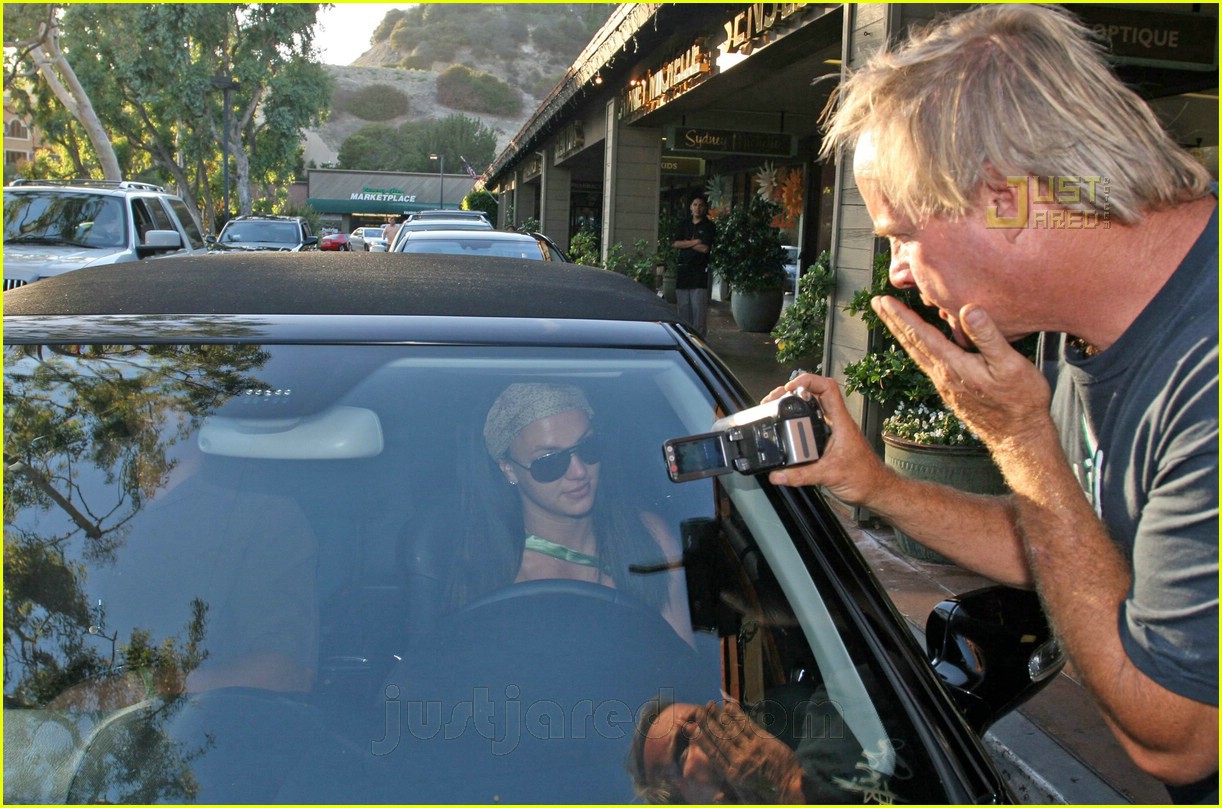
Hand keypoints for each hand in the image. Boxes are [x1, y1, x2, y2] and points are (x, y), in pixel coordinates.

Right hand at [693, 702, 805, 802]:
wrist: (790, 790)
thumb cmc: (768, 797)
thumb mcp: (745, 800)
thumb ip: (729, 797)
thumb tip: (716, 799)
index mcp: (732, 775)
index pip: (713, 753)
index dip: (701, 739)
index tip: (691, 728)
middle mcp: (739, 760)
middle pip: (719, 738)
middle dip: (707, 723)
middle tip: (697, 710)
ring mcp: (752, 749)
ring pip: (731, 730)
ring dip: (719, 716)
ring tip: (709, 704)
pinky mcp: (764, 741)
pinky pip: (747, 725)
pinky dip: (737, 715)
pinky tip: (730, 707)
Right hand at [763, 374, 893, 504]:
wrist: (876, 489)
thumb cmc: (865, 477)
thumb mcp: (830, 475)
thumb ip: (802, 475)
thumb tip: (779, 474)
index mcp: (840, 422)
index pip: (827, 388)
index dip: (808, 381)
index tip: (790, 387)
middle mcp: (836, 423)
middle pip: (814, 395)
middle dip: (793, 393)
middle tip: (776, 399)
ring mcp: (832, 431)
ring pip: (812, 410)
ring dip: (795, 407)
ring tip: (777, 409)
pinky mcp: (828, 442)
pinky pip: (811, 427)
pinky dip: (797, 425)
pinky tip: (787, 432)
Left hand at [871, 297, 1051, 446]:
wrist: (1019, 436)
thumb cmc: (1020, 401)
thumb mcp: (1010, 364)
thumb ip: (988, 336)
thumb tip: (968, 309)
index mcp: (952, 365)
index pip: (919, 335)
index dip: (900, 315)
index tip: (883, 300)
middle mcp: (942, 375)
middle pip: (911, 343)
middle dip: (892, 321)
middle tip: (875, 303)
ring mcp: (945, 384)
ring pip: (917, 353)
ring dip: (901, 333)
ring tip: (890, 318)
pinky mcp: (952, 390)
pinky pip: (927, 362)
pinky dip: (916, 346)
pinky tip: (919, 344)